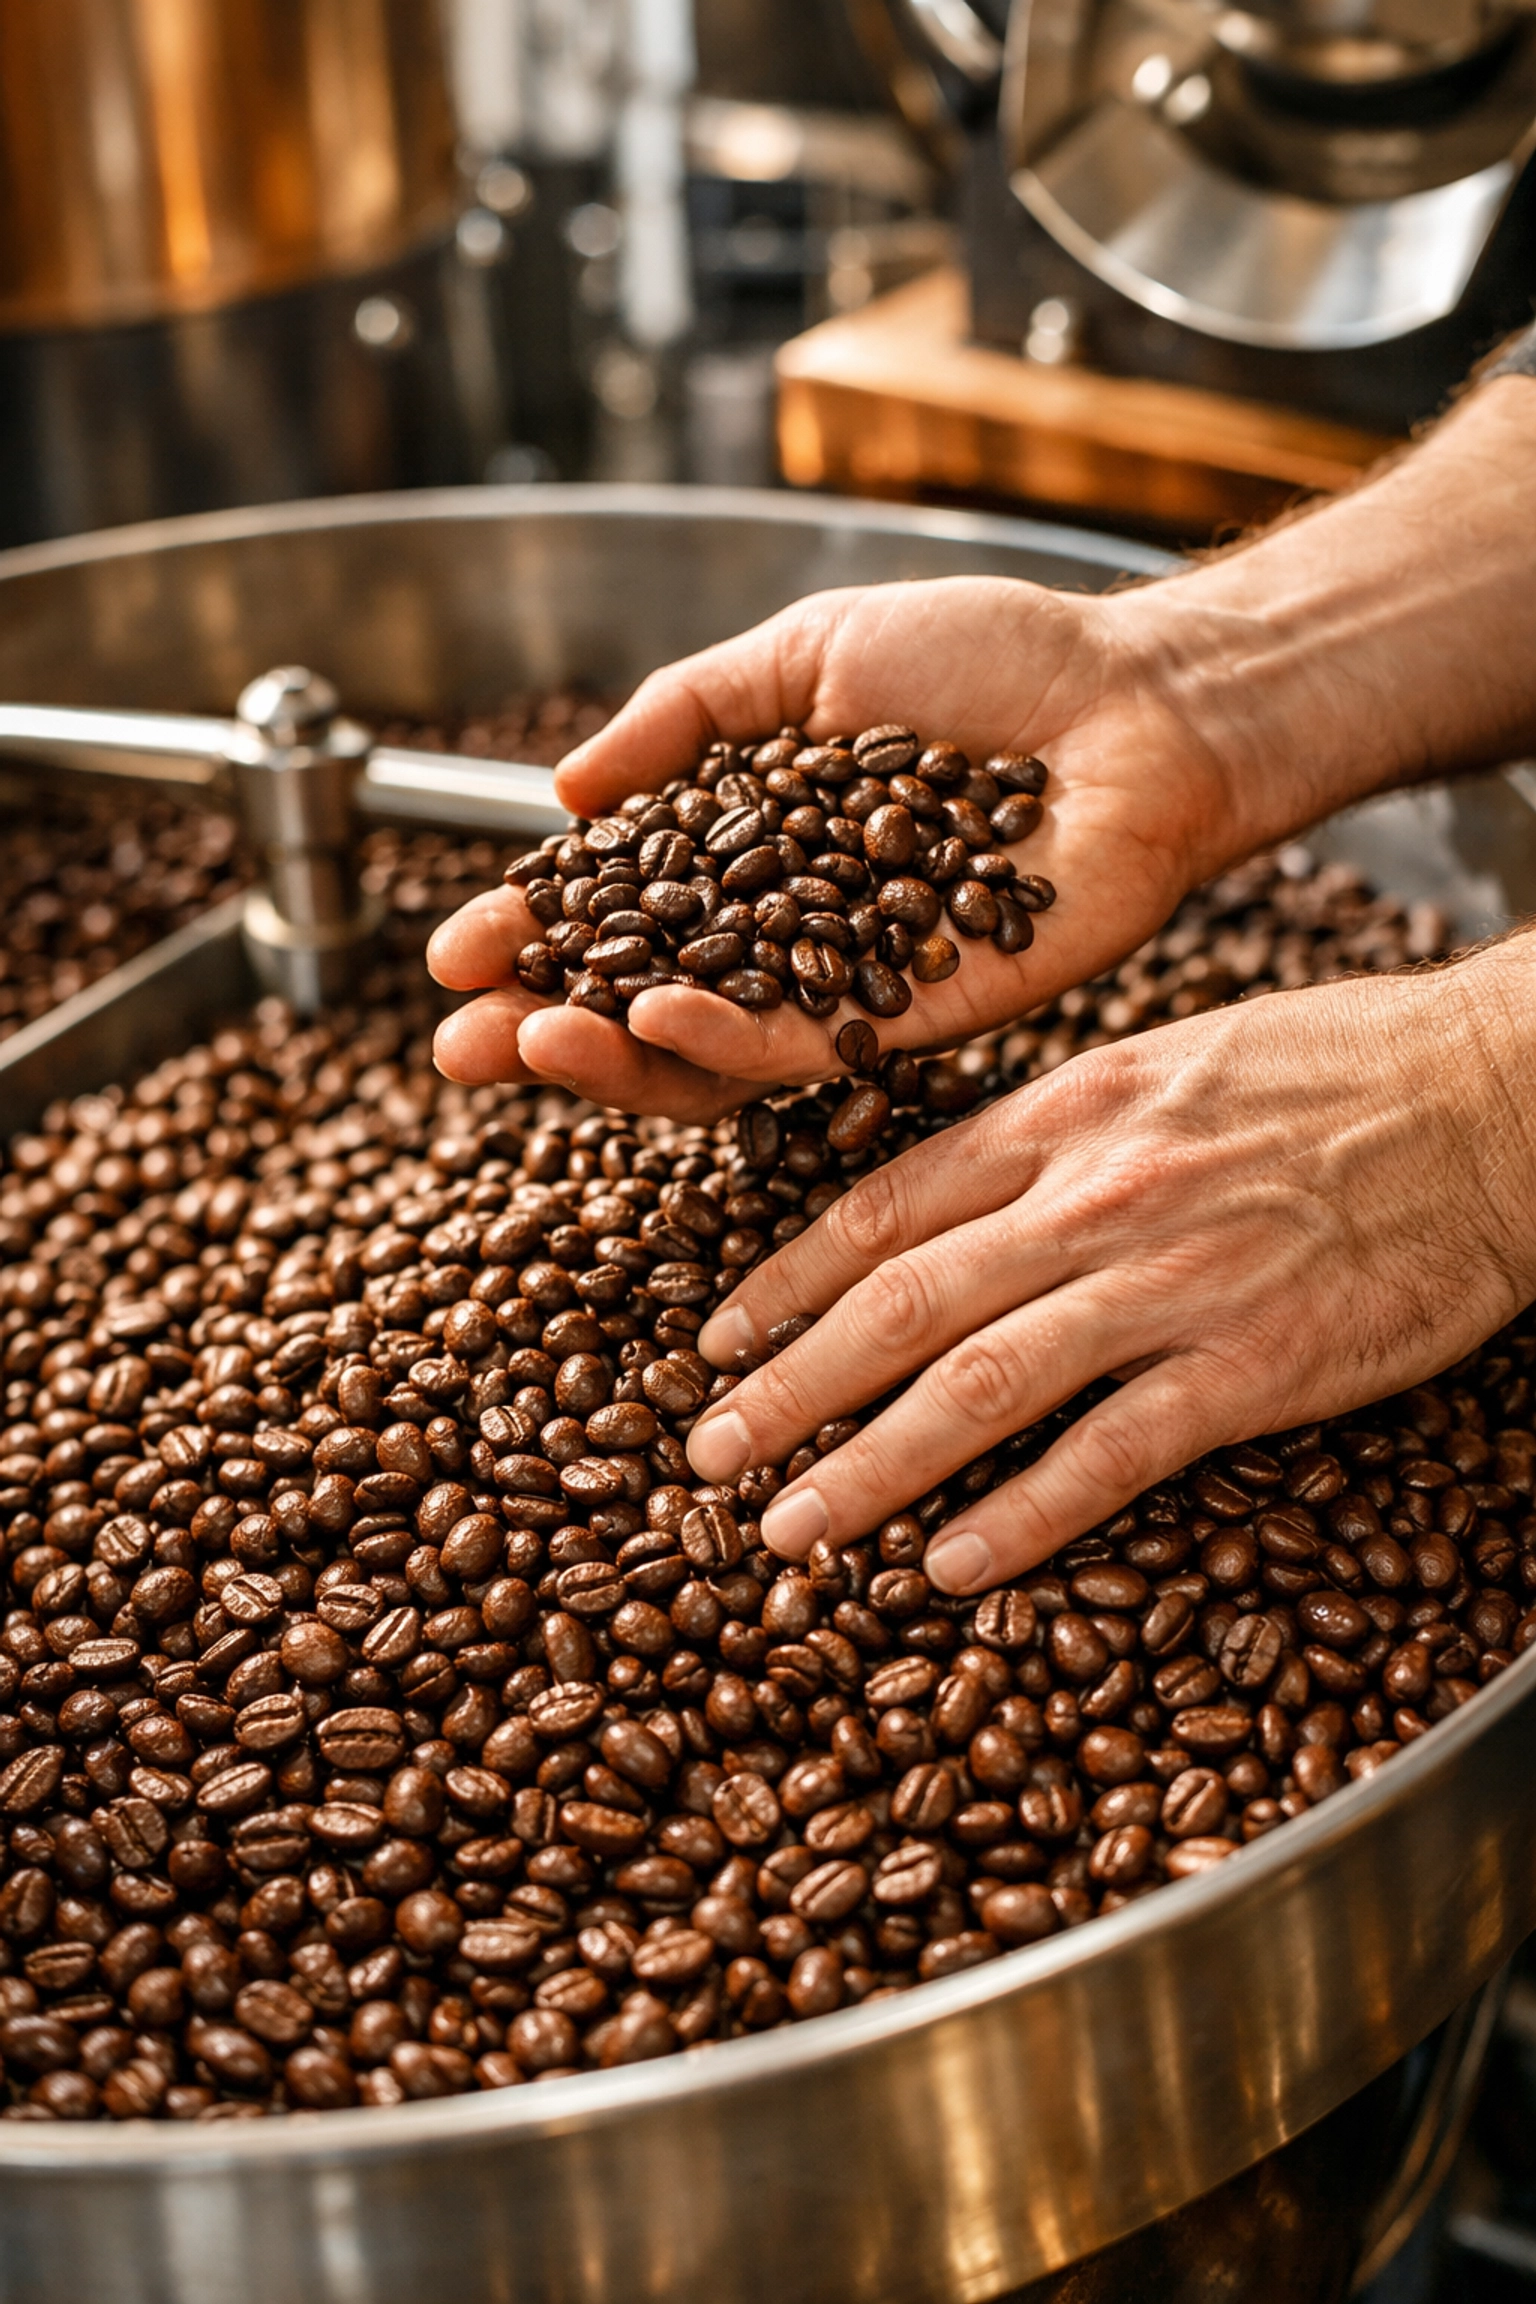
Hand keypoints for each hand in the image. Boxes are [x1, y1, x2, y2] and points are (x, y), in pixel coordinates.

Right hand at [428, 576, 1244, 1116]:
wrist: (1139, 700)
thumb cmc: (997, 663)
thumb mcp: (808, 656)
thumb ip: (685, 717)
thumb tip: (564, 791)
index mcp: (755, 857)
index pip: (619, 916)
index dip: (533, 939)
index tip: (454, 951)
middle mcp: (792, 935)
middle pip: (644, 1006)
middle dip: (543, 1027)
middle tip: (461, 1040)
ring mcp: (850, 986)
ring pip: (709, 1054)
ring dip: (612, 1053)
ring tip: (533, 1037)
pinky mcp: (918, 1018)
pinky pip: (803, 1049)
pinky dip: (720, 1039)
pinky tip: (648, 1020)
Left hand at [681, 943, 1535, 1591]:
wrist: (1492, 1091)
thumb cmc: (1335, 1068)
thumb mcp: (1165, 1062)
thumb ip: (1054, 1133)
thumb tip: (955, 1190)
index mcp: (1065, 1113)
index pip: (884, 1205)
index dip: (788, 1281)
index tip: (721, 1340)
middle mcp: (1094, 1194)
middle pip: (901, 1301)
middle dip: (789, 1387)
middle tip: (708, 1457)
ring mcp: (1171, 1279)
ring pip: (980, 1383)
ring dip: (870, 1464)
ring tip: (791, 1530)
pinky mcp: (1254, 1364)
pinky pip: (1112, 1453)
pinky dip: (1024, 1516)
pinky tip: (954, 1566)